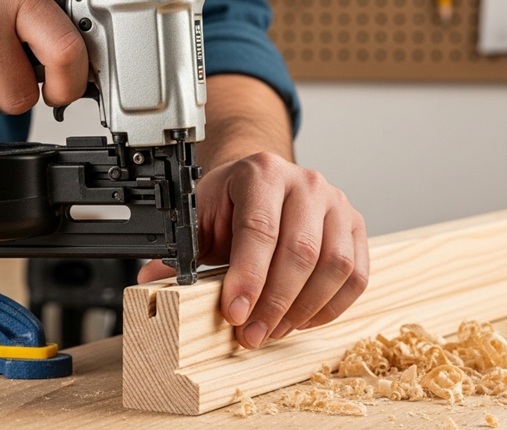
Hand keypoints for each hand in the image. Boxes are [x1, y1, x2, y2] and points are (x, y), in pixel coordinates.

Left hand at [139, 152, 368, 348]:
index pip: (259, 229)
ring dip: (304, 309)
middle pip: (300, 251)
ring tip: (274, 330)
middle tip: (253, 334)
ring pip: (333, 265)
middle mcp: (305, 183)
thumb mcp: (201, 216)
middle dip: (274, 302)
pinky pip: (356, 273)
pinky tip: (303, 319)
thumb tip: (150, 281)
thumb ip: (181, 250)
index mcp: (261, 173)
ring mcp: (337, 203)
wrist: (264, 181)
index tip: (236, 313)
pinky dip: (331, 305)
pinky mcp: (355, 226)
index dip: (248, 277)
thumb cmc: (232, 202)